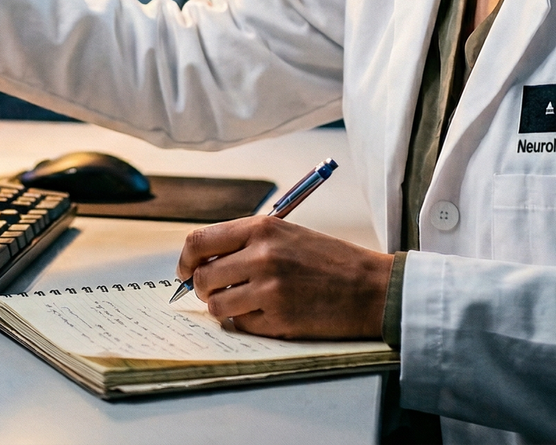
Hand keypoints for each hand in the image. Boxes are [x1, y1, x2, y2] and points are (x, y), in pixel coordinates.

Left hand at [176, 215, 391, 339]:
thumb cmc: (328, 259)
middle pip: (201, 278)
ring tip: (243, 303)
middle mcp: (260, 256)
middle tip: (217, 291)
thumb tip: (200, 262)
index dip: (184, 260)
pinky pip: (241, 325)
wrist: (371, 287)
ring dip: (223, 308)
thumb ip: (244, 243)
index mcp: (260, 228)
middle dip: (202, 288)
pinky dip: (247, 322)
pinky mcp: (278, 319)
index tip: (185, 271)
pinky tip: (268, 313)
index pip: (198, 242)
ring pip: (216, 305)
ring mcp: (269, 289)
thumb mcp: (285, 234)